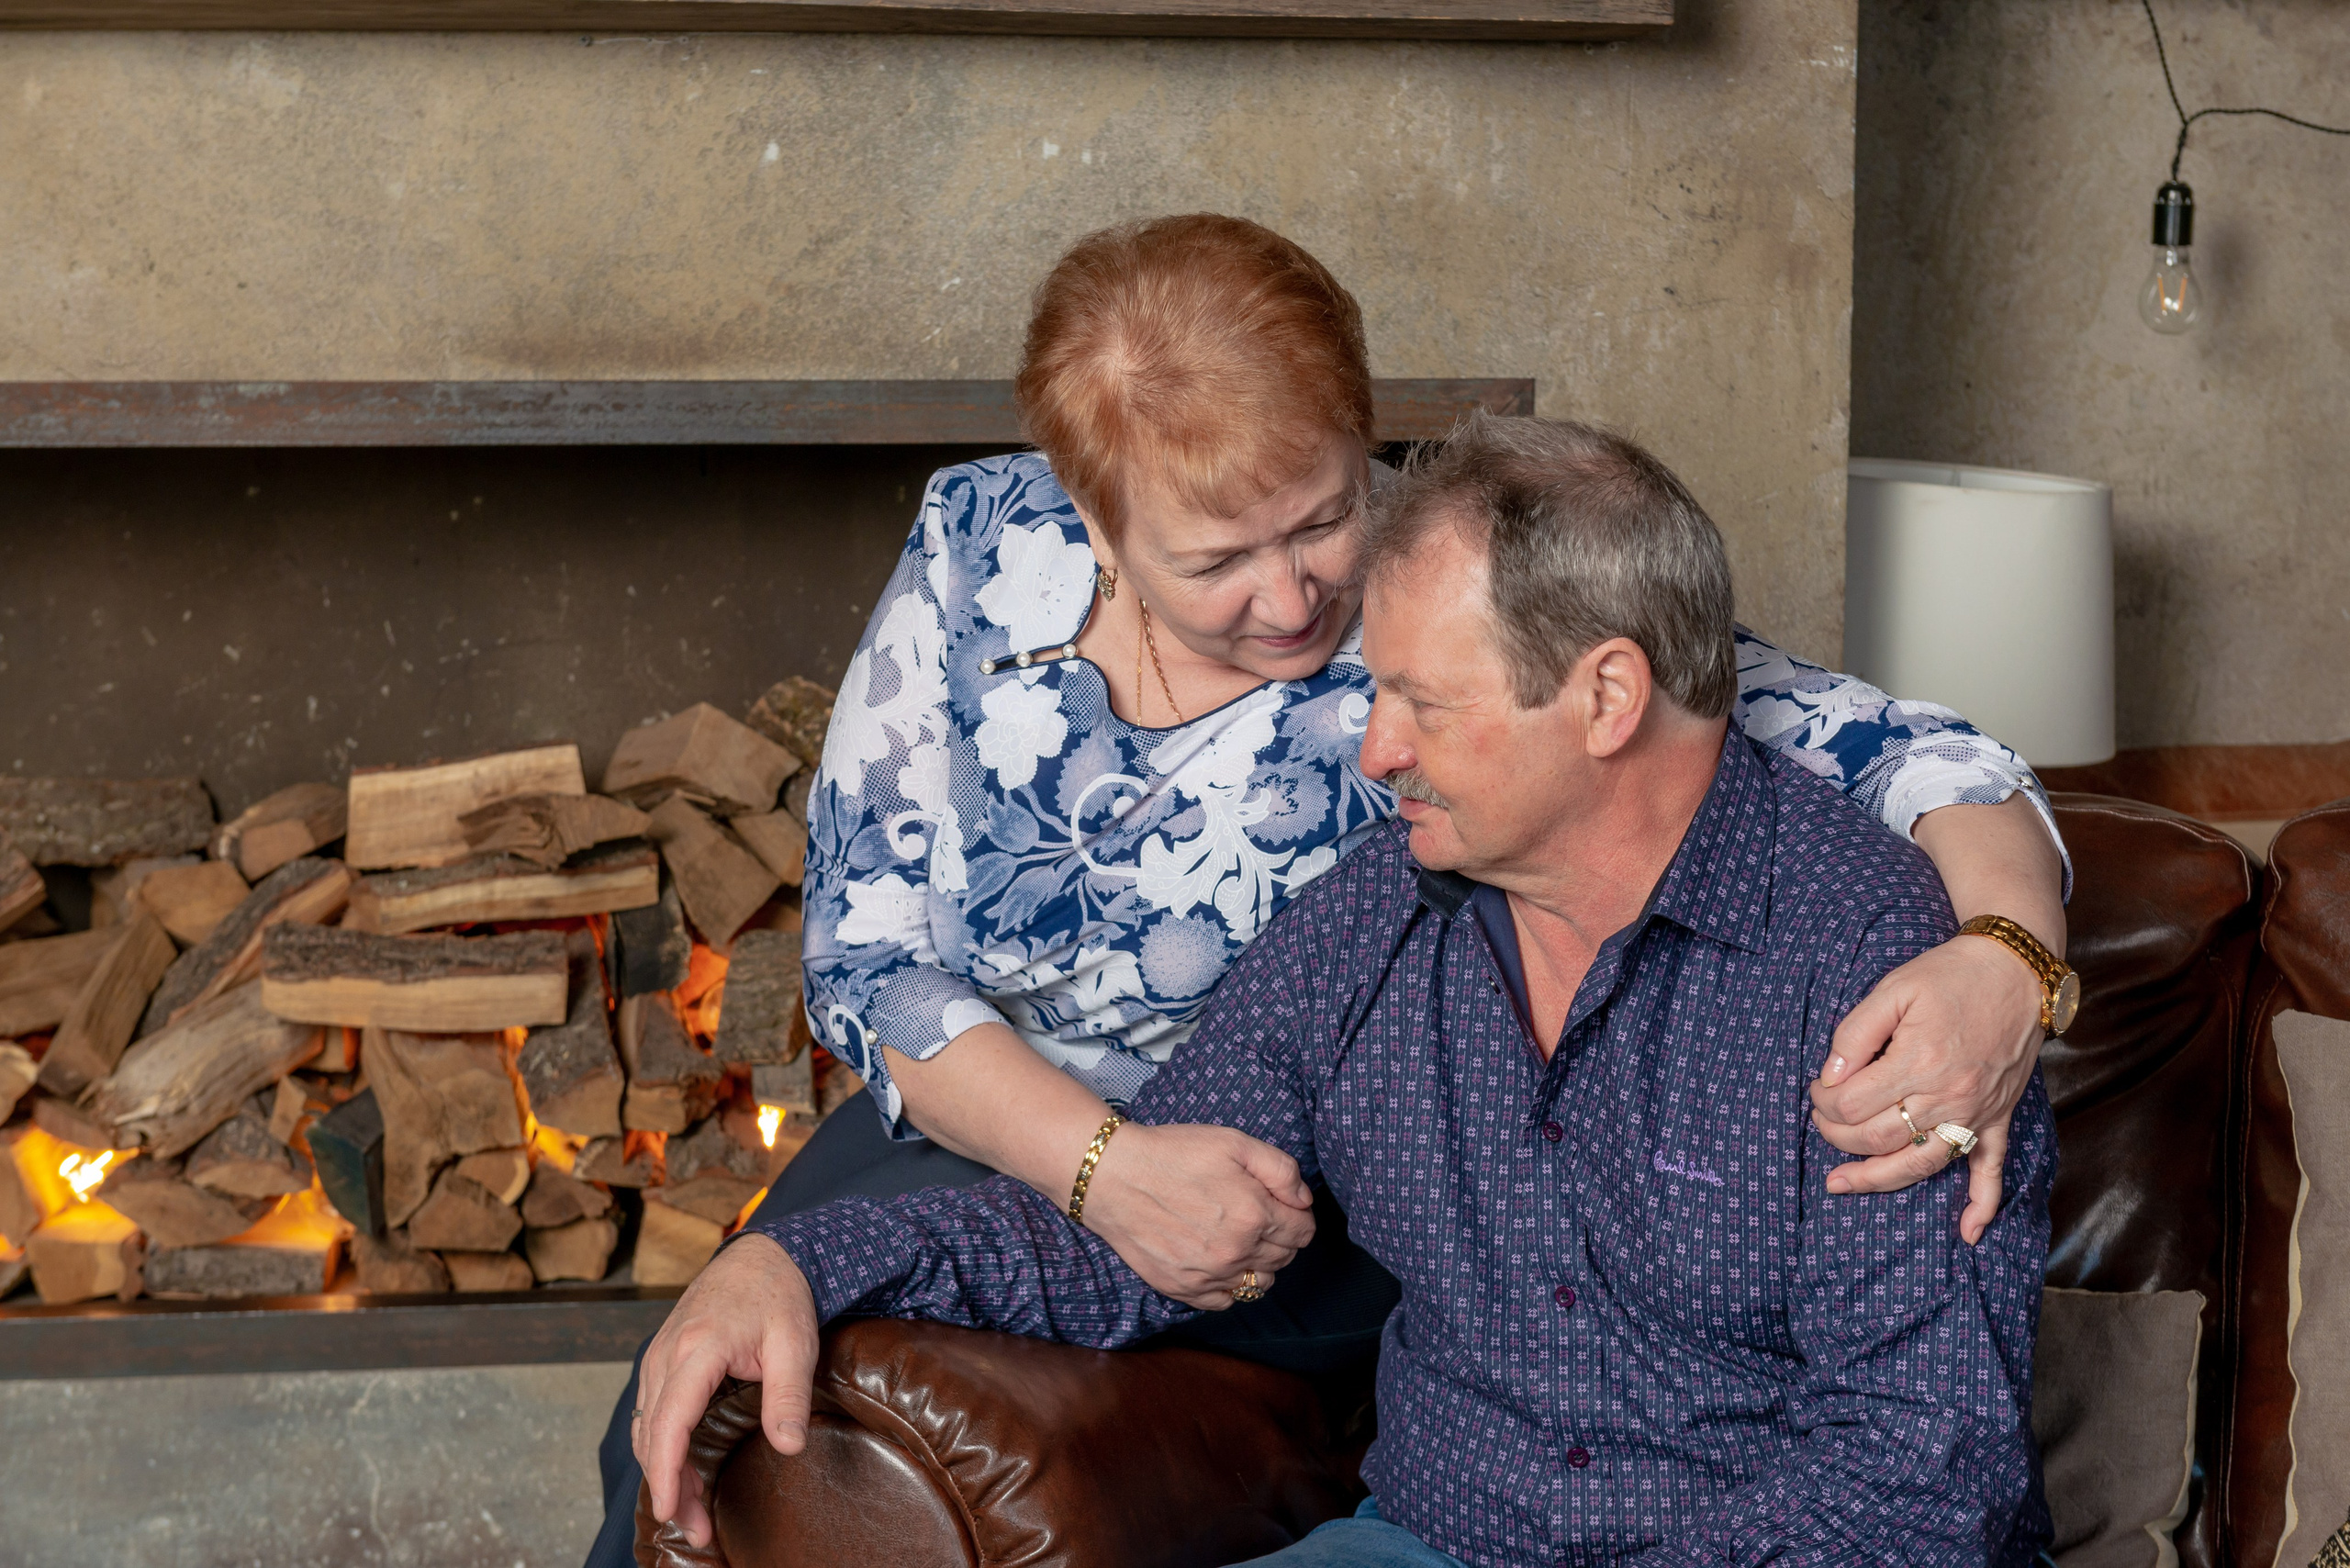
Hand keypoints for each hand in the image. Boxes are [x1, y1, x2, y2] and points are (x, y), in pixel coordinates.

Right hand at [635, 1234, 820, 1549]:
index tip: (670, 1512)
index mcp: (697, 1349)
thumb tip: (789, 1446)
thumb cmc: (779, 1296)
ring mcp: (658, 1355)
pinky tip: (680, 1472)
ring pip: (646, 1427)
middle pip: (653, 1434)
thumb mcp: (795, 1343)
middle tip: (697, 1530)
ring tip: (692, 1512)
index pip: (670, 1422)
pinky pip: (649, 1412)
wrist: (762, 1255)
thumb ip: (788, 1396)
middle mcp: (666, 1354)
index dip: (666, 1472)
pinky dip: (658, 1447)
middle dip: (669, 1487)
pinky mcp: (661, 1360)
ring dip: (663, 1471)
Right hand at [1078, 1122, 1315, 1307]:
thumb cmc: (1174, 1153)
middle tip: (1258, 1214)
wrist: (1113, 1176)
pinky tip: (1218, 1259)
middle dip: (1281, 1237)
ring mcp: (1209, 1276)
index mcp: (1254, 1215)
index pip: (1304, 1232)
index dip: (1298, 1215)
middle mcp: (1236, 1253)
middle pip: (1285, 1258)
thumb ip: (1281, 1170)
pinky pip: (1226, 1301)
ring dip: (1260, 1263)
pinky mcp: (1184, 1289)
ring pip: (1260, 1284)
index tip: (1283, 1204)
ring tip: (1239, 1238)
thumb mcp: (1234, 1142)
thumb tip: (1304, 1201)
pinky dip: (1231, 1284)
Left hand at [1809, 933, 2042, 1244]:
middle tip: (1822, 1120)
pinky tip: (1967, 1234)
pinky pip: (1991, 1171)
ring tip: (1840, 1185)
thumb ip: (1855, 1033)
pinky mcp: (1998, 1118)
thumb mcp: (1892, 989)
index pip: (1852, 1104)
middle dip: (1837, 1135)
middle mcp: (1948, 1096)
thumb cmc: (1948, 977)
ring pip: (1920, 1163)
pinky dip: (1981, 1205)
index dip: (1823, 1100)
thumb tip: (1829, 1075)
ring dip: (1877, 1179)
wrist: (2015, 971)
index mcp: (1919, 1062)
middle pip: (1877, 1137)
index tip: (1818, 1086)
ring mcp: (1976, 1113)